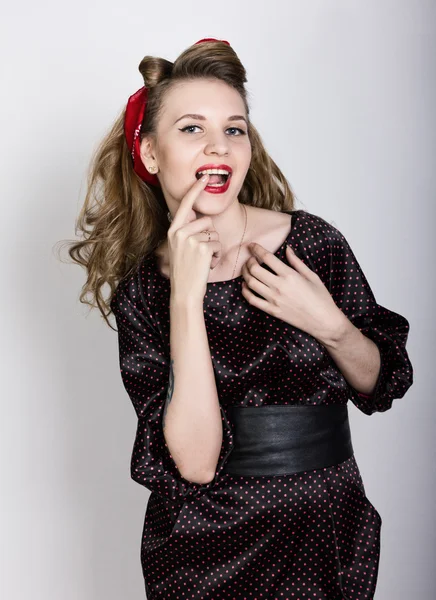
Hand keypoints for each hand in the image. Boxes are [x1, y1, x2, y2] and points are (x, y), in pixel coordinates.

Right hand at [166, 174, 222, 298]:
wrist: (184, 291)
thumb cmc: (185, 270)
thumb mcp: (180, 247)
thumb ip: (187, 231)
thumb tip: (199, 217)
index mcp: (173, 230)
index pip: (185, 205)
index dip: (195, 190)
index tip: (204, 178)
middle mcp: (179, 232)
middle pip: (206, 221)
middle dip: (209, 236)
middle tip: (199, 253)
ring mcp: (190, 239)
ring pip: (214, 233)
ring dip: (214, 247)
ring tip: (202, 260)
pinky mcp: (202, 247)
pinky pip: (218, 243)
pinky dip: (217, 255)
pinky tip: (207, 264)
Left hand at [240, 242, 346, 341]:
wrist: (323, 321)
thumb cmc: (321, 298)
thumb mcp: (311, 276)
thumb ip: (296, 261)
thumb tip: (287, 248)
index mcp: (290, 275)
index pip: (267, 258)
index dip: (256, 249)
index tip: (252, 245)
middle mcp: (279, 286)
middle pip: (255, 269)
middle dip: (249, 261)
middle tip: (250, 259)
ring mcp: (274, 300)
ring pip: (250, 283)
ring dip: (245, 274)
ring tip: (247, 270)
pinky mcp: (272, 311)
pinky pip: (252, 300)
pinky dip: (245, 291)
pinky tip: (245, 285)